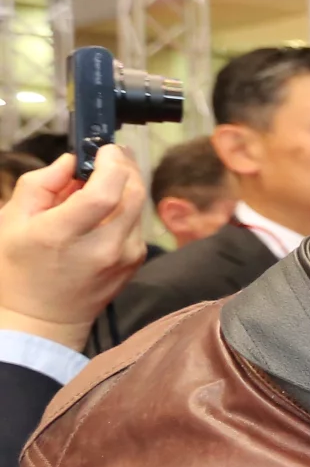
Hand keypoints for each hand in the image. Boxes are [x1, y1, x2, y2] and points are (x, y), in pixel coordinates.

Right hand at [0, 150, 145, 348]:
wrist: (42, 319)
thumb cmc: (18, 267)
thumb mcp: (11, 221)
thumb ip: (40, 184)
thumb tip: (70, 161)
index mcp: (62, 235)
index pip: (105, 193)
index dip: (111, 163)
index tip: (102, 148)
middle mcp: (101, 248)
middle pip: (133, 193)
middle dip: (125, 165)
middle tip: (109, 153)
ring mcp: (124, 257)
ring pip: (139, 205)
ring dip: (126, 184)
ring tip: (101, 179)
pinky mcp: (136, 262)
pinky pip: (138, 222)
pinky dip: (126, 206)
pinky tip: (106, 206)